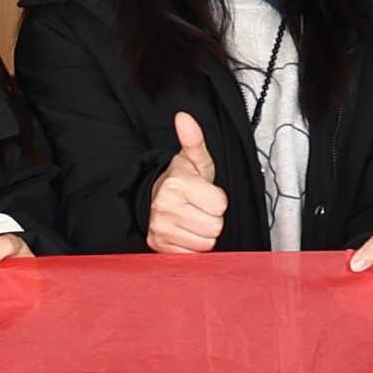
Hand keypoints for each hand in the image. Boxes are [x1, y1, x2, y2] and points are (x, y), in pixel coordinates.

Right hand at [145, 112, 226, 253]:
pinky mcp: (158, 245)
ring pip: (206, 242)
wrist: (152, 200)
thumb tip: (184, 117)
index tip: (205, 194)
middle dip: (211, 218)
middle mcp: (165, 206)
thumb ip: (194, 140)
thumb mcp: (193, 160)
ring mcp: (160, 228)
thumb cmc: (181, 181)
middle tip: (199, 208)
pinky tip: (184, 232)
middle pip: (215, 226)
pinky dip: (192, 246)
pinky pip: (192, 254)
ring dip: (203, 233)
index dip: (218, 200)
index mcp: (177, 183)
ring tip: (192, 219)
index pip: (220, 205)